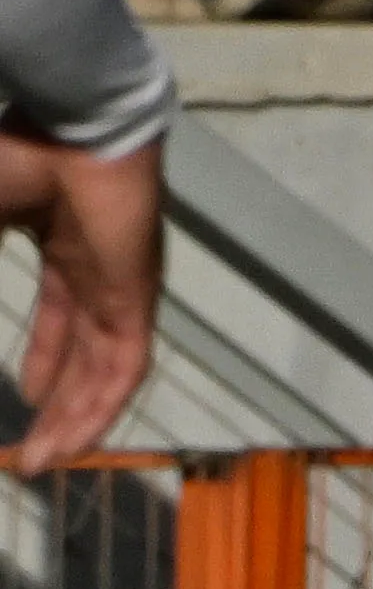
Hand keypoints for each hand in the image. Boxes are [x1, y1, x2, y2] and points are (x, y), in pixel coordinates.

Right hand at [3, 131, 156, 475]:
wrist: (71, 127)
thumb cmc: (18, 157)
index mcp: (66, 247)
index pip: (62, 320)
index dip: (45, 360)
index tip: (28, 395)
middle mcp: (101, 274)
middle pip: (85, 356)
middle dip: (61, 406)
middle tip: (35, 450)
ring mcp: (124, 288)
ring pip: (106, 373)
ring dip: (78, 420)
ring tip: (47, 462)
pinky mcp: (139, 299)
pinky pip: (125, 368)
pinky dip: (103, 408)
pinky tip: (78, 443)